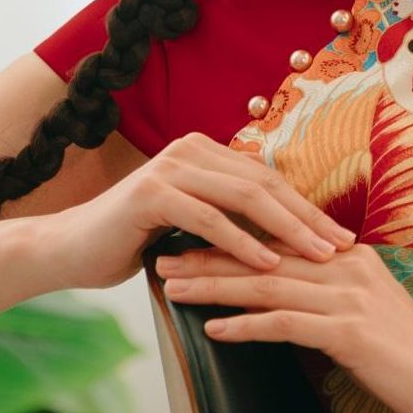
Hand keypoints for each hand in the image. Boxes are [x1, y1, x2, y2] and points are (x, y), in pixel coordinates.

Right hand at [41, 131, 354, 290]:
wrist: (72, 248)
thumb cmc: (132, 240)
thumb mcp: (188, 222)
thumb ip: (226, 214)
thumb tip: (285, 231)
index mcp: (200, 151)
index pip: (265, 178)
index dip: (305, 206)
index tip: (336, 235)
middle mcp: (187, 149)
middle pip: (262, 183)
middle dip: (306, 217)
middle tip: (339, 247)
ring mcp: (168, 167)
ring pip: (242, 196)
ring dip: (285, 229)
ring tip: (317, 257)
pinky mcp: (152, 193)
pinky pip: (208, 217)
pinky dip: (242, 241)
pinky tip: (268, 262)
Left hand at [157, 240, 412, 412]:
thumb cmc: (398, 344)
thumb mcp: (358, 300)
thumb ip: (318, 283)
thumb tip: (268, 281)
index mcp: (342, 253)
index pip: (271, 241)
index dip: (224, 241)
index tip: (184, 243)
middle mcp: (342, 267)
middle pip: (260, 258)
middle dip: (206, 258)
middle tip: (163, 261)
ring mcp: (347, 298)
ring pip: (265, 286)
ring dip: (214, 288)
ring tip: (175, 290)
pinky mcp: (349, 333)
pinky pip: (285, 325)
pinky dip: (246, 327)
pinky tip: (214, 331)